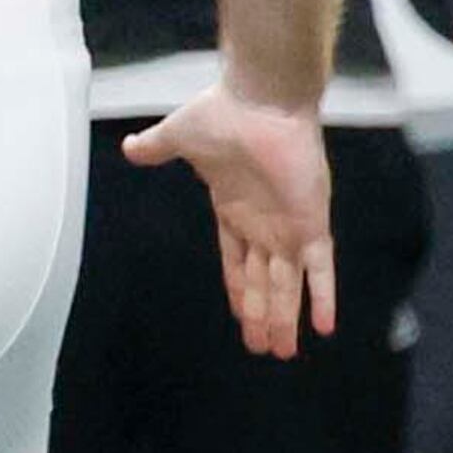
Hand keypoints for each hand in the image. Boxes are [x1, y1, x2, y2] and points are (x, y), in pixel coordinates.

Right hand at [127, 85, 337, 359]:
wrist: (261, 100)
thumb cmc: (220, 114)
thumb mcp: (178, 136)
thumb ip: (156, 148)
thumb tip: (129, 148)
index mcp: (233, 208)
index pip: (236, 260)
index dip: (239, 289)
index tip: (240, 316)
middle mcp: (262, 225)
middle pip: (262, 281)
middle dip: (261, 316)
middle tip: (263, 349)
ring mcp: (287, 226)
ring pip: (285, 284)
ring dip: (283, 318)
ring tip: (281, 351)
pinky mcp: (309, 223)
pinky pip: (319, 268)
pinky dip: (322, 297)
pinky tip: (323, 327)